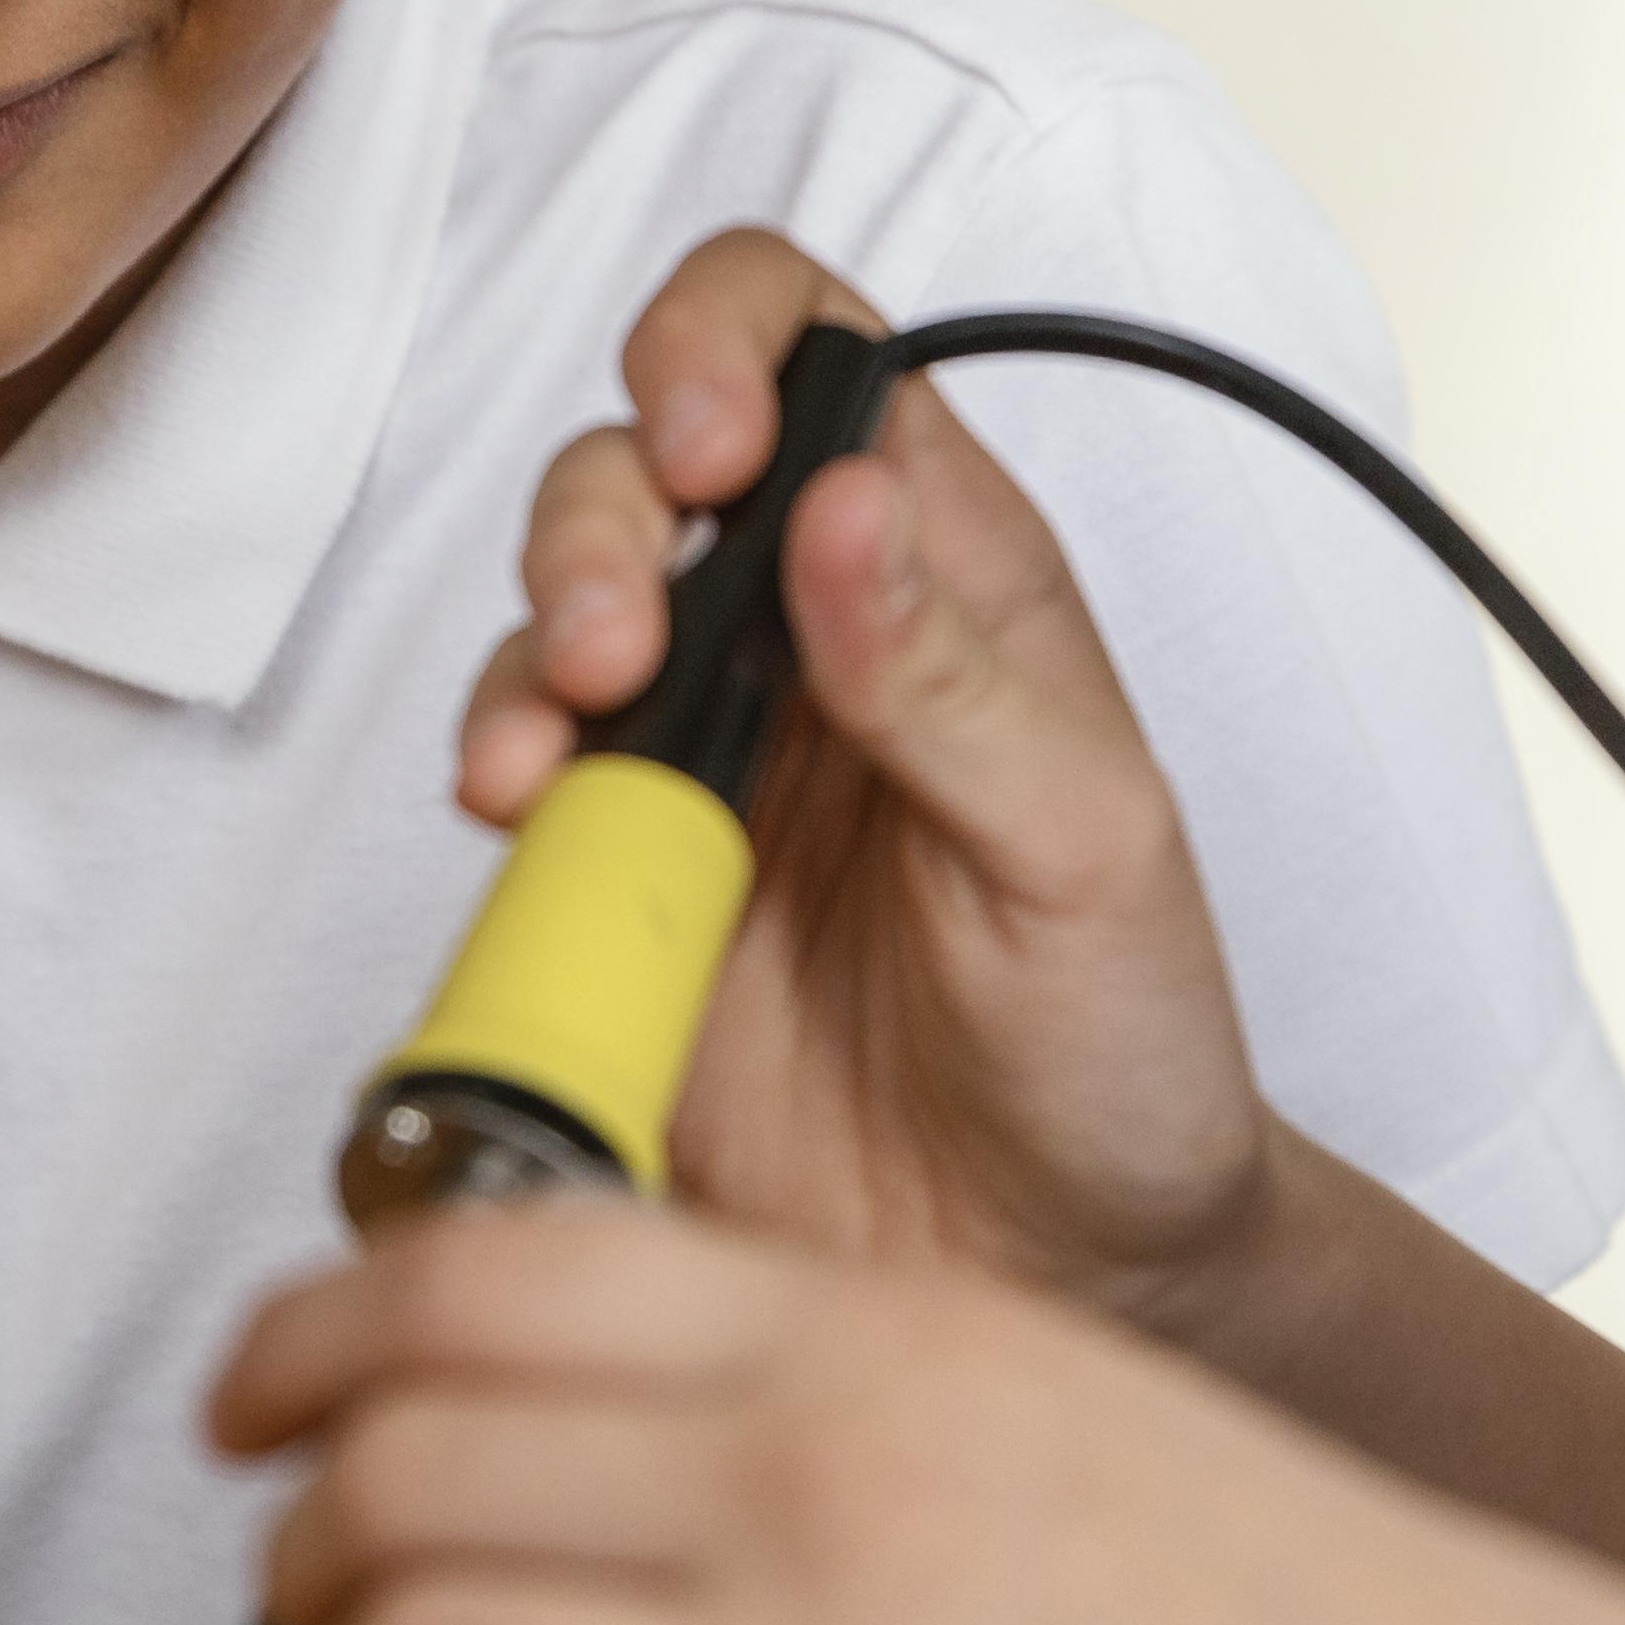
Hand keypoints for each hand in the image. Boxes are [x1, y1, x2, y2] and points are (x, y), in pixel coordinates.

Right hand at [477, 230, 1296, 1329]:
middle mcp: (807, 641)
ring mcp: (699, 760)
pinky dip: (498, 770)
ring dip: (535, 638)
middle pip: (642, 465)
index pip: (816, 352)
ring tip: (557, 743)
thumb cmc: (1127, 1050)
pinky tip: (521, 816)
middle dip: (599, 517)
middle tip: (622, 638)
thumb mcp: (1088, 850)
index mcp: (949, 577)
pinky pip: (521, 783)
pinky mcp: (618, 886)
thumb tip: (848, 503)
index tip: (709, 444)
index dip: (728, 342)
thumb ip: (959, 681)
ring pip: (557, 609)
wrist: (1069, 1282)